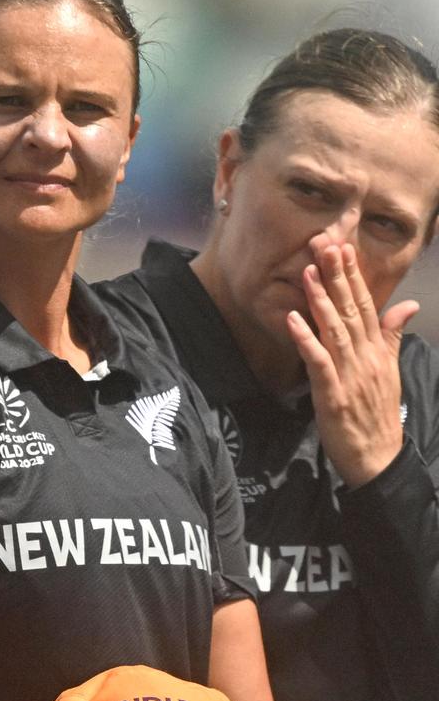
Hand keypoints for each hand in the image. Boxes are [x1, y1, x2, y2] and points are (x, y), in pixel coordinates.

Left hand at [286, 242, 414, 487]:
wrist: (378, 457)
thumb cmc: (376, 412)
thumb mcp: (389, 369)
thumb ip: (392, 335)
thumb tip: (407, 304)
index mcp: (376, 350)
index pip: (365, 304)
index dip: (353, 275)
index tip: (343, 247)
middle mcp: (365, 357)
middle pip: (350, 310)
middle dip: (337, 276)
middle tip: (325, 243)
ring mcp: (349, 374)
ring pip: (335, 330)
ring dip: (320, 300)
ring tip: (309, 271)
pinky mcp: (332, 393)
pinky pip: (318, 362)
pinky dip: (305, 340)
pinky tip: (293, 319)